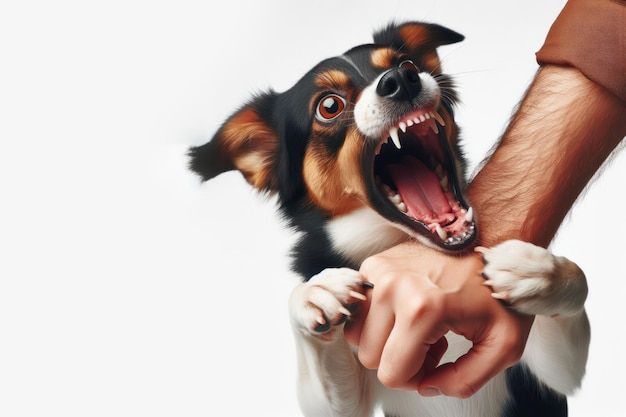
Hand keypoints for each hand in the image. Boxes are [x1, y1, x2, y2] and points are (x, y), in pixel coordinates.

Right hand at [343, 241, 533, 397]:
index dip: (414, 380)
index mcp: (422, 310)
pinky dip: (378, 318)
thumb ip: (466, 380)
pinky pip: (359, 309)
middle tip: (432, 343)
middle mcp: (392, 288)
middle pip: (370, 356)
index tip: (437, 362)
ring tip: (419, 326)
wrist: (491, 240)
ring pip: (358, 333)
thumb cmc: (498, 290)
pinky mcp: (373, 264)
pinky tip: (407, 309)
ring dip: (385, 339)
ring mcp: (378, 273)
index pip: (391, 373)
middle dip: (399, 360)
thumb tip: (427, 386)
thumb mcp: (502, 345)